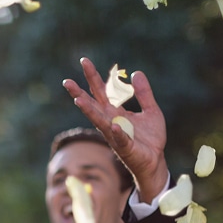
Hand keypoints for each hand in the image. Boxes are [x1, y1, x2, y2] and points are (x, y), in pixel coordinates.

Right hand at [63, 57, 169, 202]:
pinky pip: (121, 139)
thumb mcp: (151, 110)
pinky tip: (114, 125)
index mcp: (116, 112)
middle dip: (80, 93)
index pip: (102, 92)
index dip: (93, 77)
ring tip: (79, 100)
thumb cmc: (150, 138)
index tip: (84, 62)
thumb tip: (135, 73)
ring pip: (100, 121)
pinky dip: (118, 133)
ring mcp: (116, 135)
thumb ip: (144, 93)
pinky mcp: (126, 147)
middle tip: (67, 81)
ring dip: (89, 111)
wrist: (155, 160)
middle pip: (93, 105)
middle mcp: (111, 122)